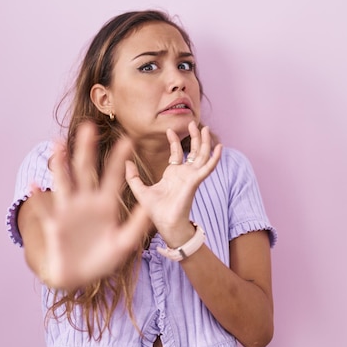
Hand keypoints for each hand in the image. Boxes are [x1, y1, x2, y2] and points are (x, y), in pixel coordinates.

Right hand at [30, 122, 149, 289]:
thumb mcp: (124, 243)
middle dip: (86, 150)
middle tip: (88, 127)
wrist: (78, 277)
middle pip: (85, 171)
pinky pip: (46, 210)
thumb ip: (137, 226)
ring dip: (60, 164)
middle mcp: (86, 202)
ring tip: (57, 144)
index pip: (113, 177)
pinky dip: (40, 198)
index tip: (128, 140)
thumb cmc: (102, 259)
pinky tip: (35, 185)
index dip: (119, 159)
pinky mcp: (55, 224)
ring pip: (64, 182)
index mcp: (105, 205)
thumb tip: (150, 207)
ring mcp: (68, 211)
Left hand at [125, 121, 221, 246]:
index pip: (177, 153)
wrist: (165, 224)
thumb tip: (126, 162)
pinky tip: (219, 148)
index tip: (170, 129)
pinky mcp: (195, 182)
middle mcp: (184, 174)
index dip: (174, 141)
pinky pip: (207, 168)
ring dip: (204, 142)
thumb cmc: (156, 211)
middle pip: (193, 151)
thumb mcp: (140, 190)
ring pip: (201, 155)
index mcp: (173, 174)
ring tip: (205, 128)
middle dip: (194, 137)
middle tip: (193, 122)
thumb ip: (133, 177)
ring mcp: (191, 177)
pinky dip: (214, 158)